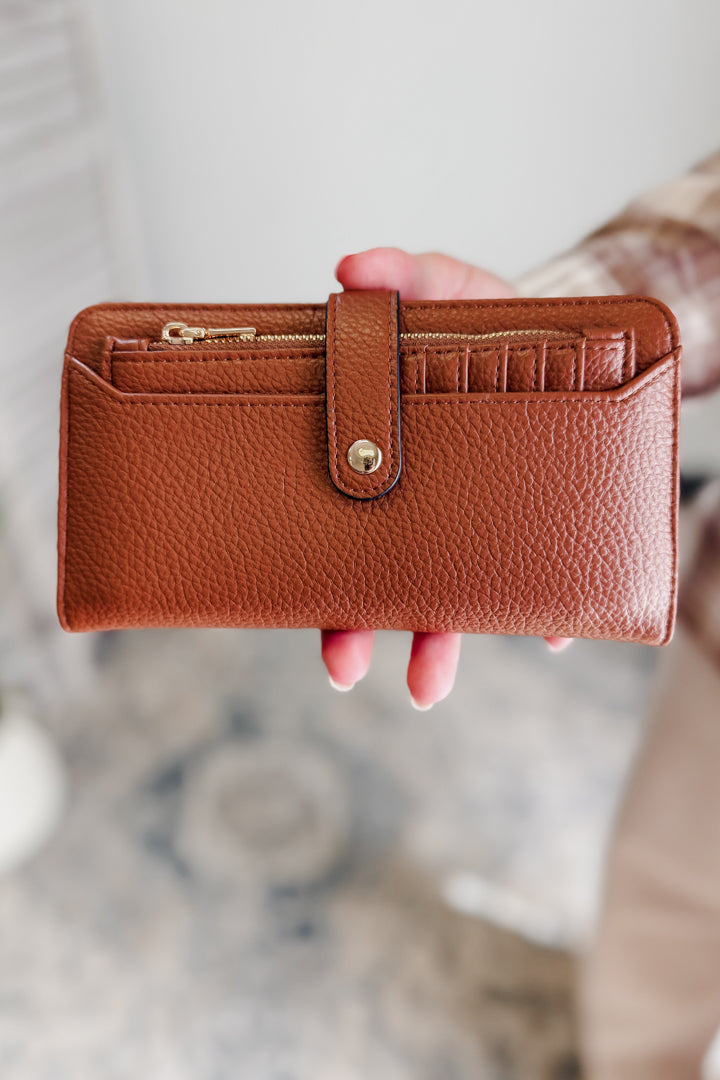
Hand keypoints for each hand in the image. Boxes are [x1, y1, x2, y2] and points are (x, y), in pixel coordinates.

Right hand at [321, 247, 571, 707]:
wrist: (566, 341)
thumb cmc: (487, 322)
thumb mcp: (447, 287)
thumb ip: (403, 274)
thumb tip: (348, 268)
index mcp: (379, 464)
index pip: (332, 524)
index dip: (310, 571)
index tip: (299, 608)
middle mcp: (418, 506)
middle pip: (375, 580)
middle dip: (357, 629)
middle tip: (345, 666)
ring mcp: (473, 525)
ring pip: (447, 601)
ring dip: (434, 644)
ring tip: (424, 684)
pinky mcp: (534, 533)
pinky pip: (537, 589)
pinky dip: (542, 616)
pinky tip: (545, 631)